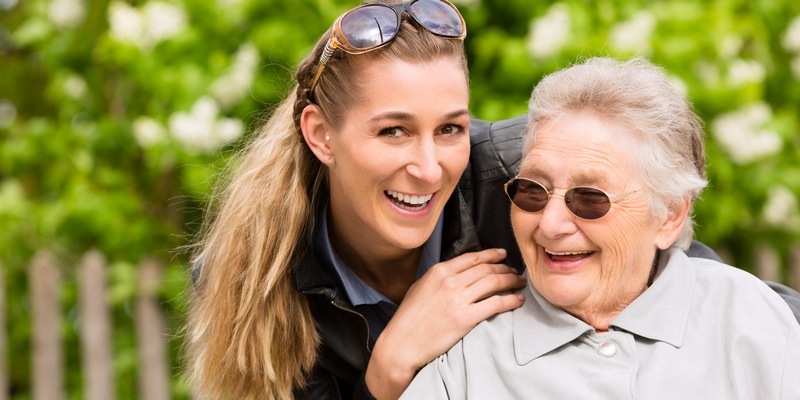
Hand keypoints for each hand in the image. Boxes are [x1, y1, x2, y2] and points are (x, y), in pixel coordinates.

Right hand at [364, 248, 525, 398]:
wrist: (402, 344)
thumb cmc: (407, 319)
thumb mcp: (419, 288)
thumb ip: (438, 278)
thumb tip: (456, 273)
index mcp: (438, 272)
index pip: (472, 258)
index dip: (491, 255)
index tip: (502, 255)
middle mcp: (450, 281)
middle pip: (486, 269)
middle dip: (504, 268)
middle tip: (514, 272)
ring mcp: (458, 299)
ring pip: (494, 282)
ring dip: (511, 281)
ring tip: (519, 283)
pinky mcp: (466, 318)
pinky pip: (496, 304)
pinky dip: (511, 300)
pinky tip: (518, 301)